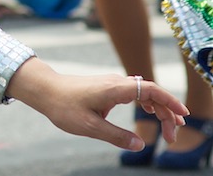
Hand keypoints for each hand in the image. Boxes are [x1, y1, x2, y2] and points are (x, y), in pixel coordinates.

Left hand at [6, 58, 187, 150]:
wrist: (44, 90)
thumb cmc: (63, 106)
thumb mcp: (90, 126)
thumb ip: (116, 136)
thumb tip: (140, 144)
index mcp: (114, 88)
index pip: (151, 90)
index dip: (169, 101)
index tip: (182, 115)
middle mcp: (115, 82)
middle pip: (151, 93)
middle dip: (166, 112)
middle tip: (172, 135)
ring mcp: (111, 83)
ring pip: (143, 92)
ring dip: (157, 108)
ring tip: (168, 127)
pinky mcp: (106, 87)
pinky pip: (133, 92)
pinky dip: (145, 103)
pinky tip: (149, 112)